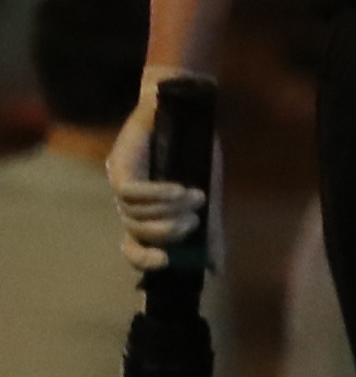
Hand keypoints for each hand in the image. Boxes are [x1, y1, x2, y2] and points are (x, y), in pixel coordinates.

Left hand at [104, 72, 212, 282]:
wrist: (188, 107)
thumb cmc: (197, 150)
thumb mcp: (208, 195)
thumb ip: (209, 230)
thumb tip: (215, 268)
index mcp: (145, 212)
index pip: (132, 247)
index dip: (143, 260)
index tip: (167, 263)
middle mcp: (128, 202)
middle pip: (133, 233)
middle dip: (163, 234)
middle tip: (192, 224)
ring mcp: (120, 182)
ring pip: (133, 214)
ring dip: (167, 211)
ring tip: (195, 196)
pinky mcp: (118, 165)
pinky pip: (131, 192)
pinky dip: (157, 195)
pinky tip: (179, 189)